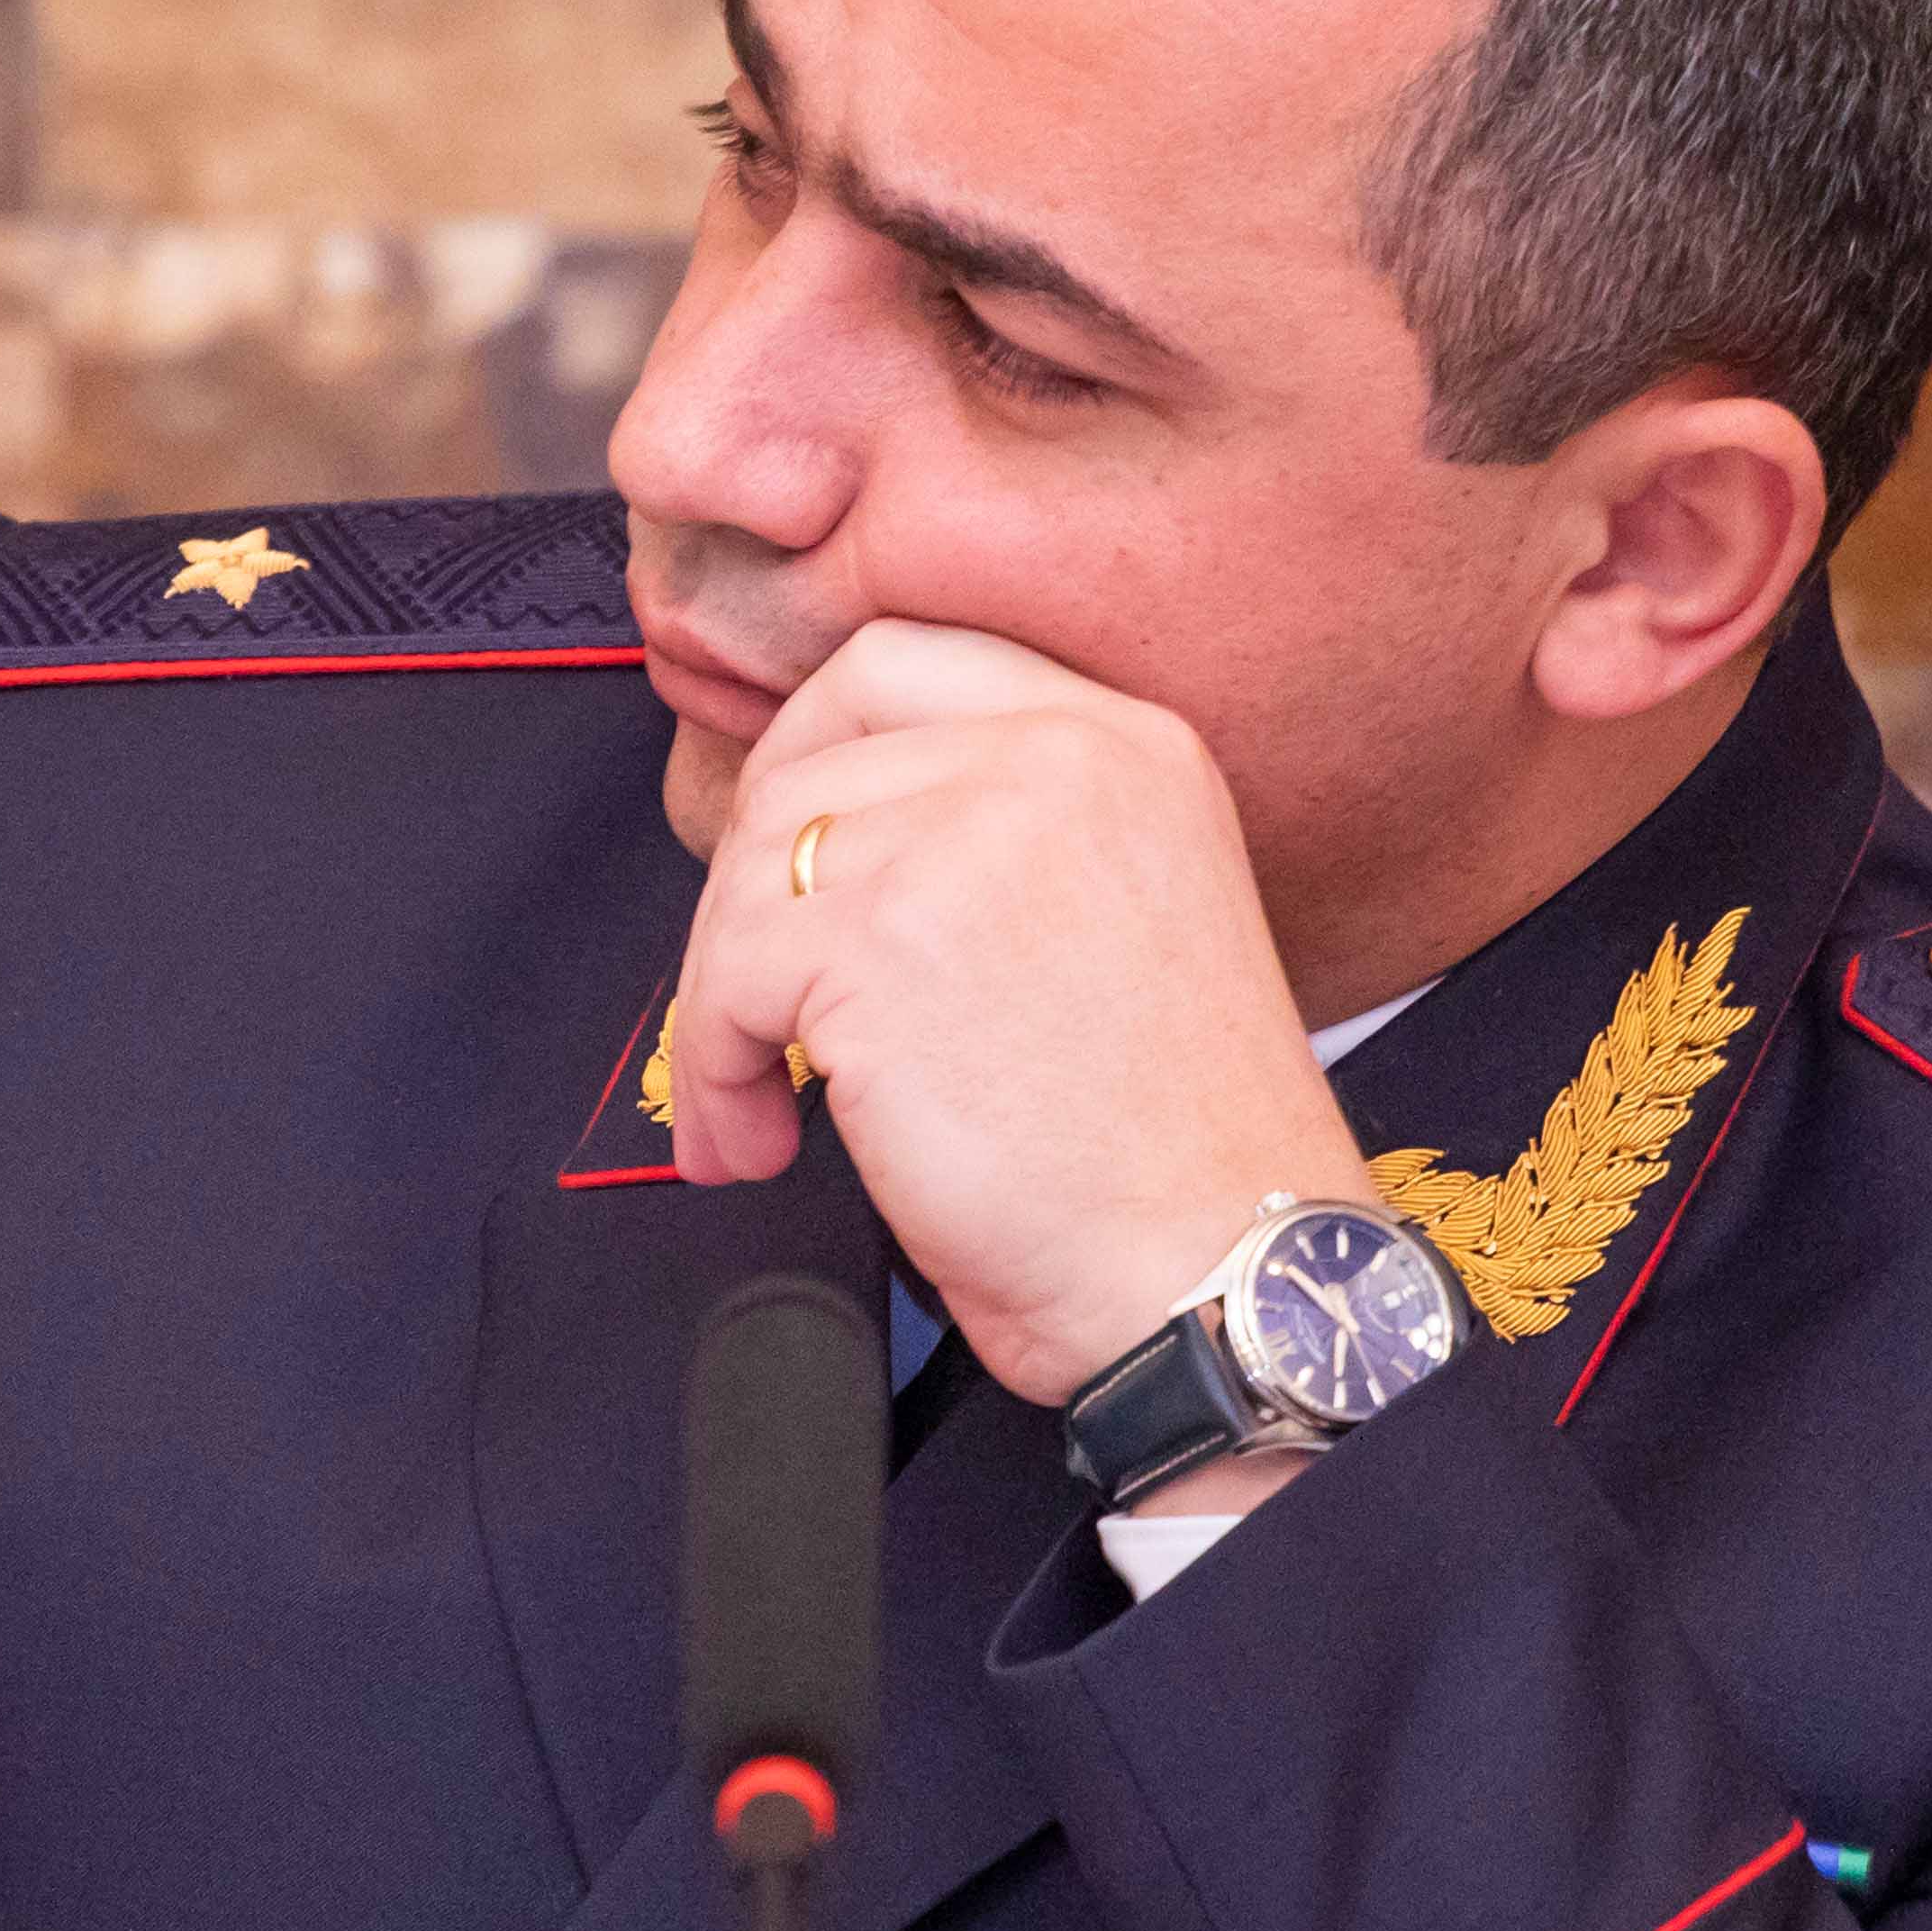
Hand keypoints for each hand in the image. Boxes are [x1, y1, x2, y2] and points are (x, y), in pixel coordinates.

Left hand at [662, 621, 1376, 1412]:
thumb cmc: (1171, 1148)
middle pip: (803, 771)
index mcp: (1125, 740)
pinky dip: (714, 1071)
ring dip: (720, 1005)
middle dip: (746, 898)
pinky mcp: (882, 943)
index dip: (804, 752)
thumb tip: (823, 834)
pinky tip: (762, 1141)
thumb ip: (1001, 836)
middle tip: (748, 1002)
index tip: (780, 851)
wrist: (1217, 1268)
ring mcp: (965, 838)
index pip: (896, 663)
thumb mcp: (1127, 913)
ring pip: (749, 876)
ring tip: (757, 1108)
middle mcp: (1055, 757)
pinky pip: (726, 980)